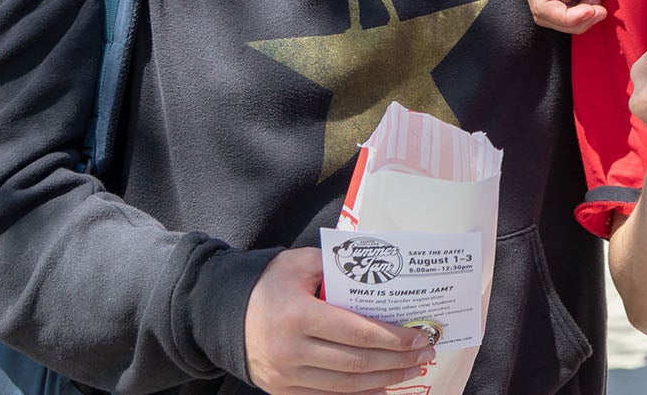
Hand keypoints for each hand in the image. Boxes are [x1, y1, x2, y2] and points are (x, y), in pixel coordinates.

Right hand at [243, 248, 434, 394]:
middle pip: (357, 362)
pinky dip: (359, 394)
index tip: (420, 337)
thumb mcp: (300, 263)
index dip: (394, 338)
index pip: (358, 333)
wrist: (220, 313)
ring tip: (411, 370)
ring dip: (384, 379)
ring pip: (346, 385)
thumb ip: (338, 267)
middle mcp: (291, 350)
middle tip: (425, 354)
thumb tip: (381, 273)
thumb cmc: (267, 283)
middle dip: (397, 360)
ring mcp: (286, 375)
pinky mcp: (282, 390)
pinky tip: (382, 386)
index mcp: (298, 315)